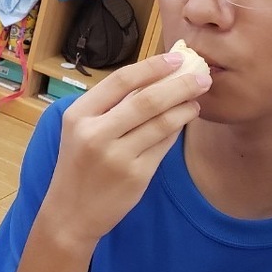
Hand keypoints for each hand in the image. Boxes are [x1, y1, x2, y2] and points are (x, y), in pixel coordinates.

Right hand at [46, 51, 210, 244]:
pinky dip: (176, 130)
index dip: (152, 67)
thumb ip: (111, 106)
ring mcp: (116, 156)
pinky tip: (183, 122)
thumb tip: (154, 77)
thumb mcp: (81, 131)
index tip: (176, 58)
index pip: (121, 81)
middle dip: (179, 84)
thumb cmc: (79, 166)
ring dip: (184, 107)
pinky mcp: (135, 175)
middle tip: (201, 76)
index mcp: (78, 115)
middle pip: (147, 100)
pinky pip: (163, 145)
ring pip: (161, 122)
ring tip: (196, 100)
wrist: (71, 213)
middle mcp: (95, 134)